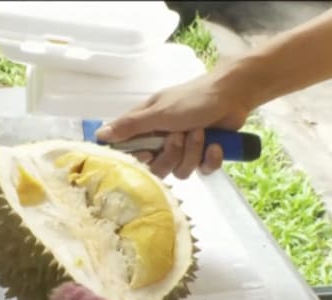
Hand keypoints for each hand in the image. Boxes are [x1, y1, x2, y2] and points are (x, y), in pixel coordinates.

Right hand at [95, 72, 252, 179]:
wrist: (232, 95)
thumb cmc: (192, 98)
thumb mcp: (158, 112)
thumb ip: (130, 126)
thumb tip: (99, 136)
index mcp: (147, 128)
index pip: (131, 153)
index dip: (139, 159)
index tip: (147, 153)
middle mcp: (162, 141)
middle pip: (157, 168)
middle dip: (172, 155)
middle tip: (180, 136)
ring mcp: (184, 150)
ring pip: (181, 171)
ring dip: (193, 152)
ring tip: (201, 132)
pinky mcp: (204, 155)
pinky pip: (203, 170)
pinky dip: (211, 158)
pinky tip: (216, 144)